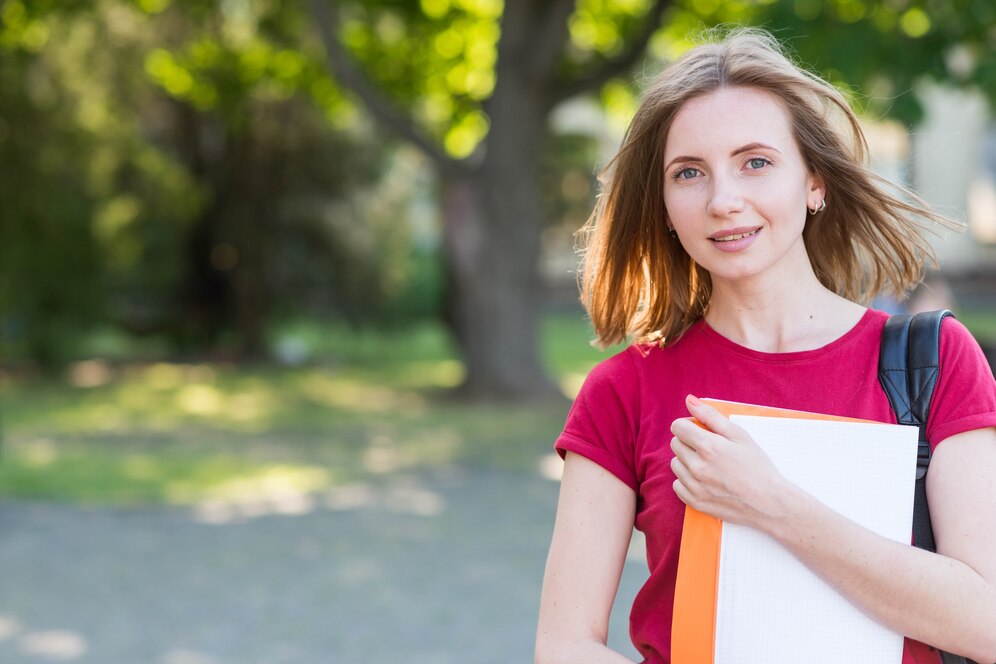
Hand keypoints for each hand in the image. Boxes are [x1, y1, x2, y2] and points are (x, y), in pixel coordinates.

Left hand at [669, 395, 790, 528]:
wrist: (769, 503)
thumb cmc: (757, 466)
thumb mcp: (739, 435)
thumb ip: (711, 416)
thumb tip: (689, 400)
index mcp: (708, 446)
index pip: (678, 427)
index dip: (688, 425)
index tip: (700, 430)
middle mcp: (697, 467)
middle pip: (675, 444)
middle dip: (688, 442)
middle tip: (710, 448)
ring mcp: (694, 486)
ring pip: (675, 464)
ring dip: (687, 461)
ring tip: (710, 465)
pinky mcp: (694, 502)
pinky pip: (677, 484)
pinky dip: (687, 480)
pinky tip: (705, 480)